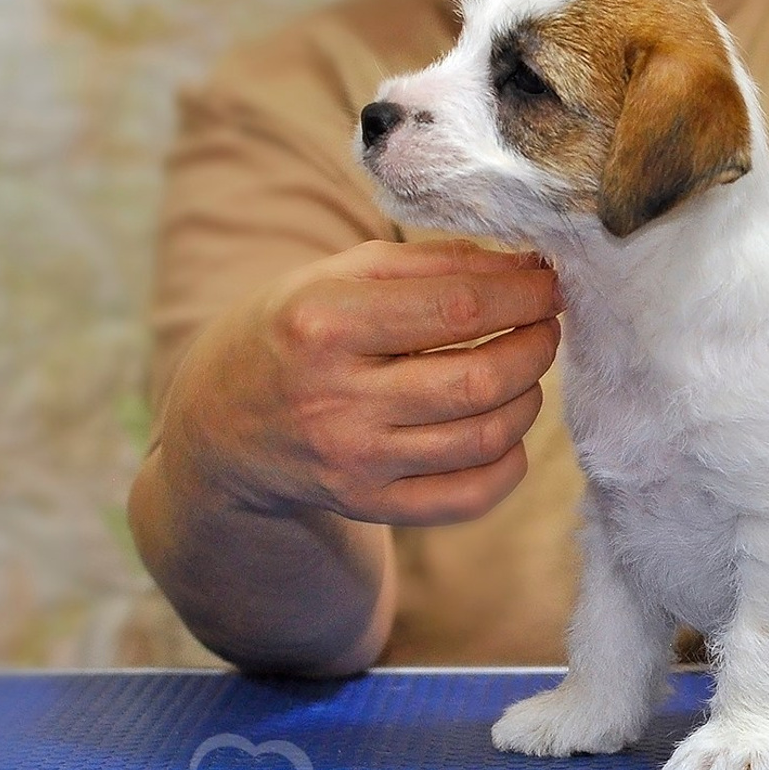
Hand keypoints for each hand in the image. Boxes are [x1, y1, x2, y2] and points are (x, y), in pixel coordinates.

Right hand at [162, 238, 563, 527]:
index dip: (523, 295)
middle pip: (479, 380)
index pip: (457, 308)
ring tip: (525, 370)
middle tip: (546, 326)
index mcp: (323, 324)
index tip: (550, 284)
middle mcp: (336, 399)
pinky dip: (509, 463)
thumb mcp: (338, 275)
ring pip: (484, 438)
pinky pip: (469, 497)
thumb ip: (431, 263)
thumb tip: (527, 268)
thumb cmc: (292, 330)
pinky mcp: (369, 506)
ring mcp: (354, 462)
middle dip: (535, 347)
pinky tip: (506, 430)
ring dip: (529, 398)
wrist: (218, 426)